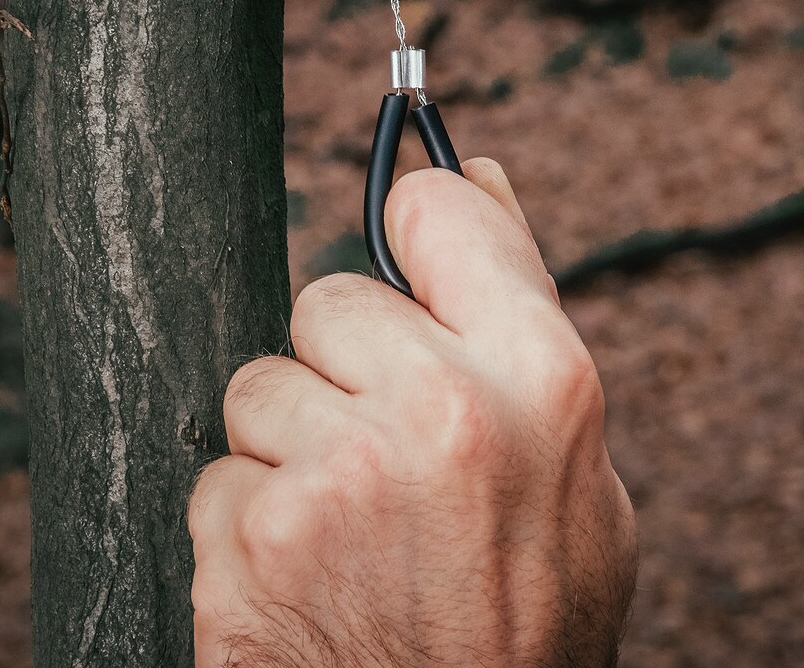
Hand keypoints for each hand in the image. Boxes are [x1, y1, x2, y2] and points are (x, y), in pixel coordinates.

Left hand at [188, 158, 636, 666]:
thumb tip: (476, 179)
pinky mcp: (247, 545)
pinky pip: (218, 478)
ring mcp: (332, 479)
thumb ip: (526, 320)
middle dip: (347, 366)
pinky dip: (248, 527)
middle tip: (392, 456)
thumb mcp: (585, 481)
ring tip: (351, 529)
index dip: (420, 239)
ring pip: (260, 386)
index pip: (439, 213)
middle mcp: (436, 414)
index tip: (412, 268)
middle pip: (329, 299)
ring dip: (289, 448)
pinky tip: (308, 578)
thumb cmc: (529, 625)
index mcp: (540, 382)